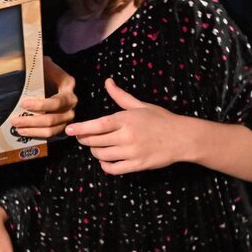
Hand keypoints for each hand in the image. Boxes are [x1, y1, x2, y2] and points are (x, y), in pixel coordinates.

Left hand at [11, 57, 76, 138]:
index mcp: (68, 85)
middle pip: (53, 118)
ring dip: (33, 130)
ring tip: (17, 128)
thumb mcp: (44, 63)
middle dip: (32, 121)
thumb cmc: (45, 69)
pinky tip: (24, 131)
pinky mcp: (63, 123)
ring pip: (52, 129)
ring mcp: (68, 115)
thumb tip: (23, 64)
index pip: (56, 102)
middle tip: (15, 120)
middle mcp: (71, 102)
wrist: (50, 75)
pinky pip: (51, 133)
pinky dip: (37, 134)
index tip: (24, 104)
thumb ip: (39, 65)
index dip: (40, 106)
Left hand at [65, 78, 190, 173]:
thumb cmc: (160, 119)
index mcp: (125, 120)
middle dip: (85, 140)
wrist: (182, 138)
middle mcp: (127, 136)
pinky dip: (106, 166)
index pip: (97, 125)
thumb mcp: (140, 105)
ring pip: (102, 155)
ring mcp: (132, 152)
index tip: (69, 130)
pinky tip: (106, 160)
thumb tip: (108, 82)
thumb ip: (120, 96)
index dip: (81, 128)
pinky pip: (114, 169)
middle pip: (95, 142)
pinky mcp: (138, 166)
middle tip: (83, 137)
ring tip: (96, 147)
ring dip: (95, 152)